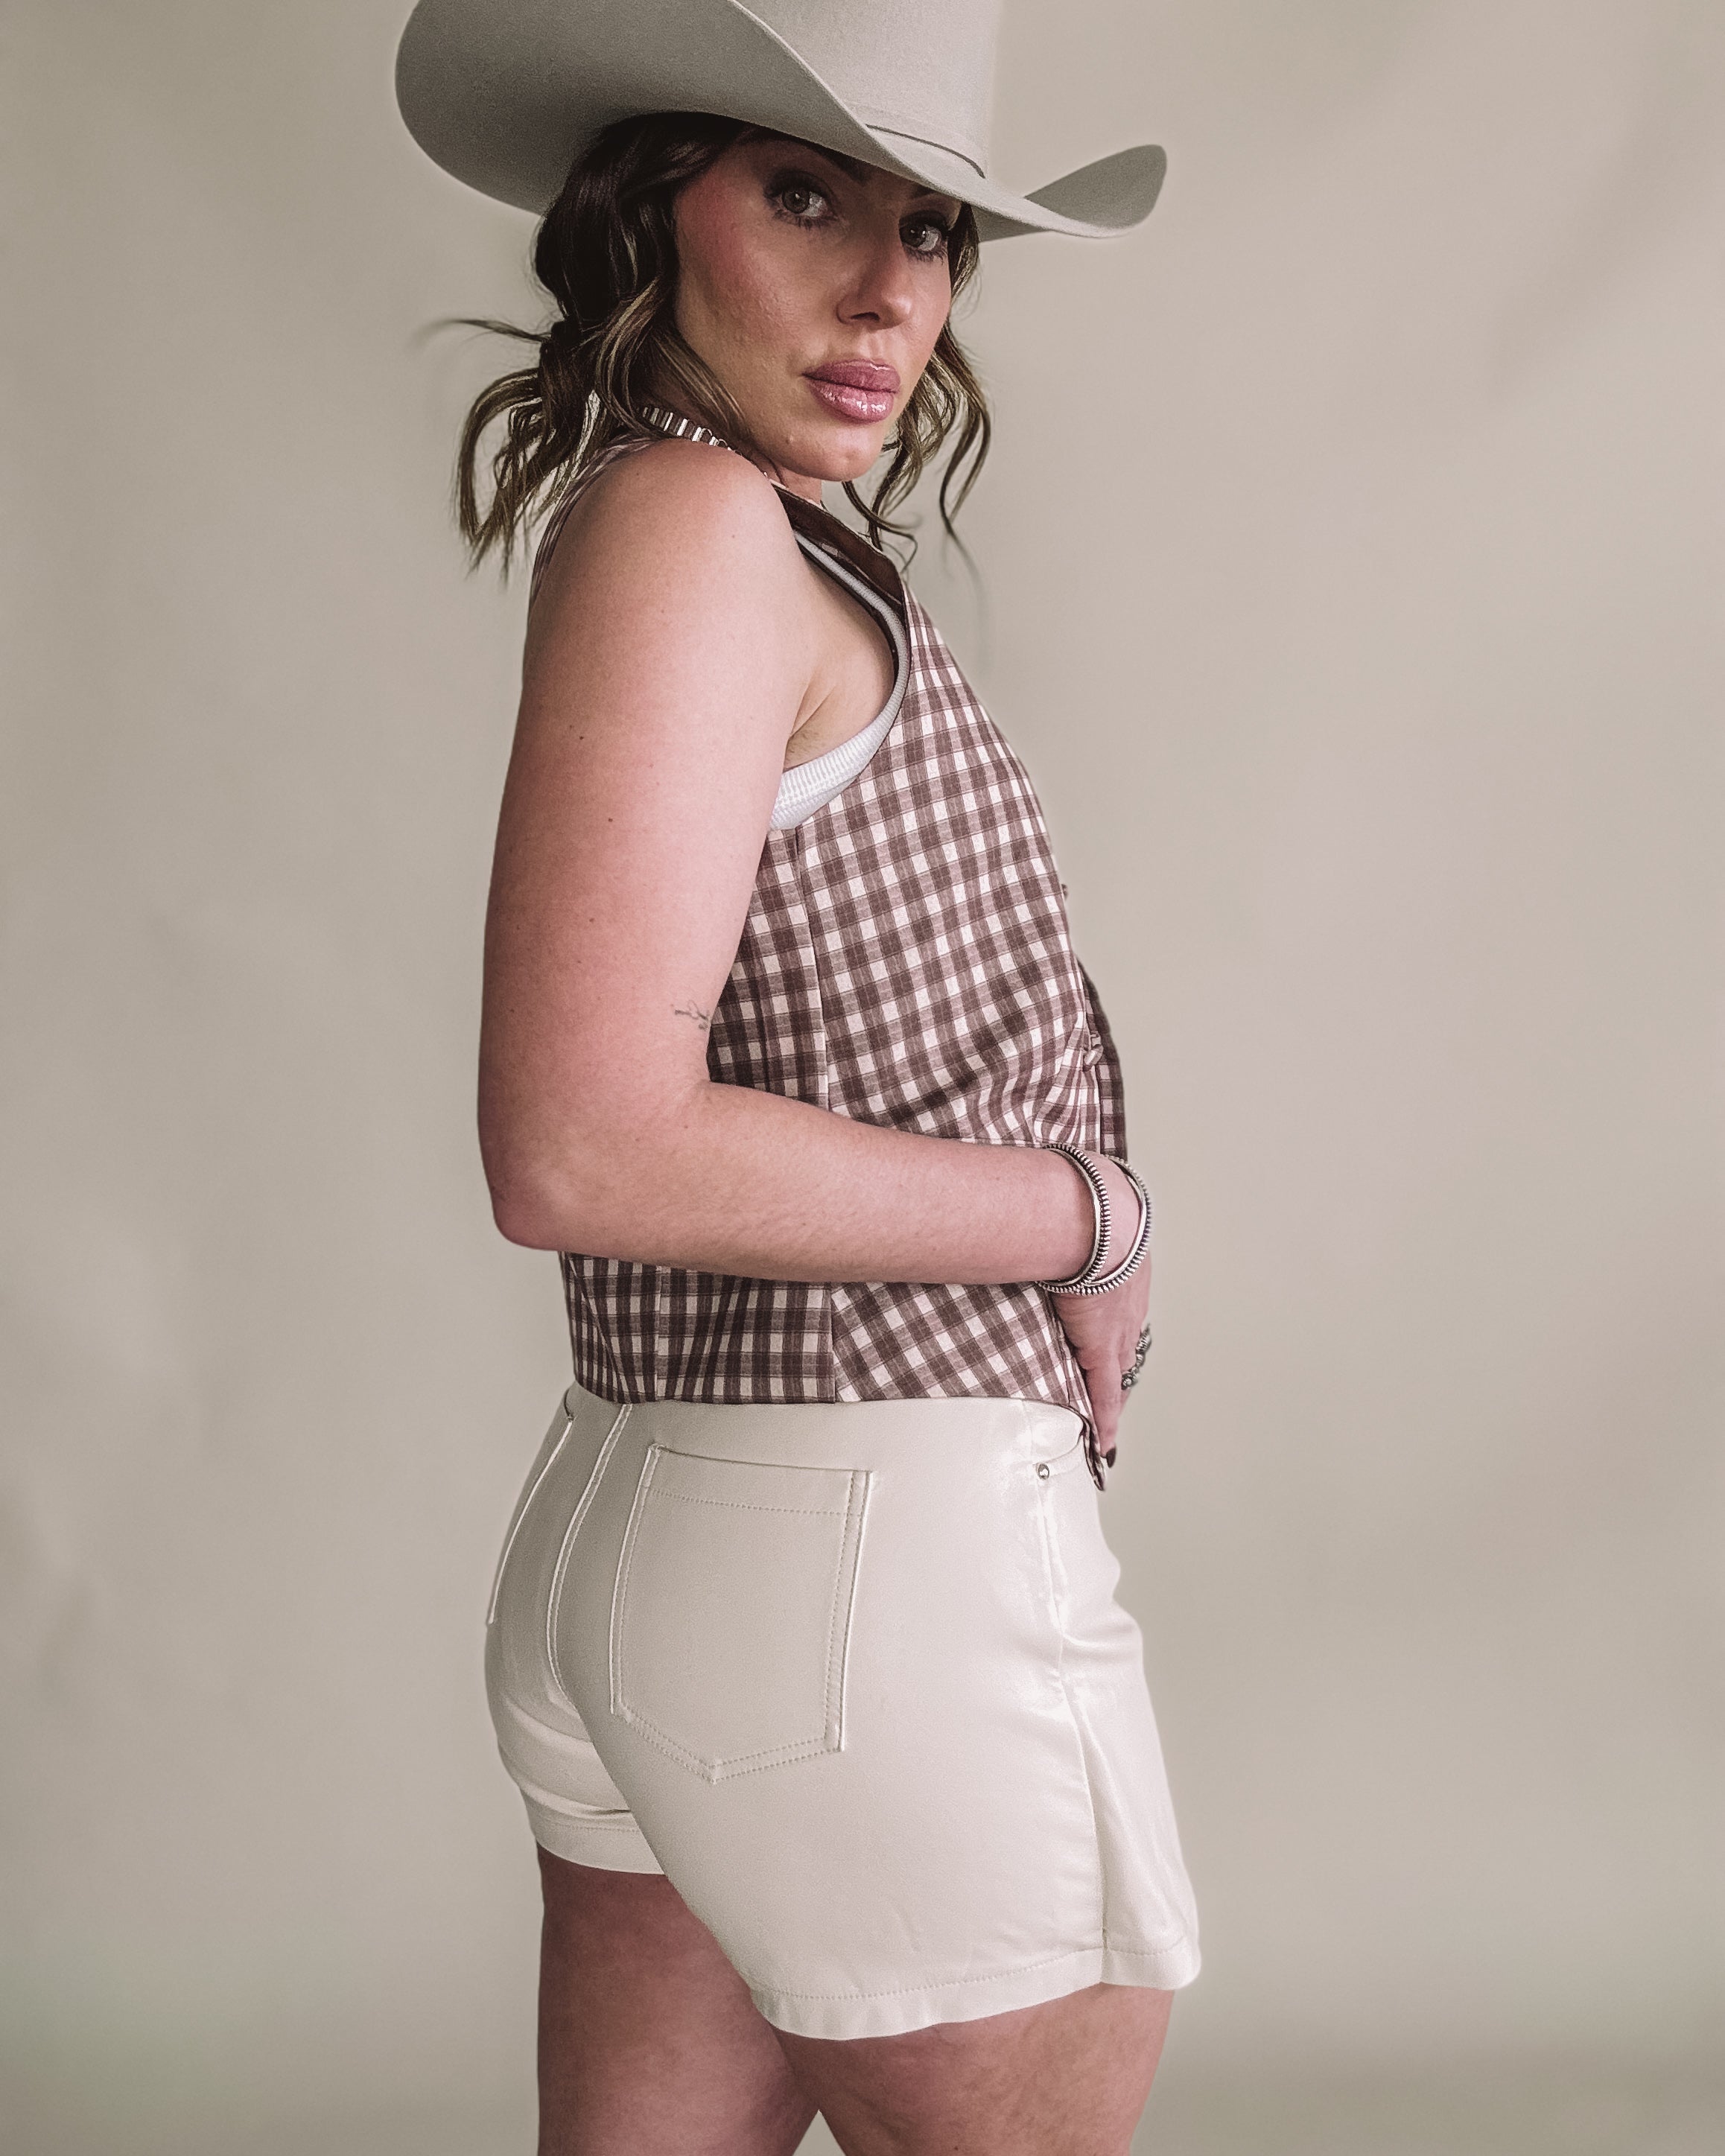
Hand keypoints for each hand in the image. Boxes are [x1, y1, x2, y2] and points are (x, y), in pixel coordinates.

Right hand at [1051, 1155, 1149, 1464]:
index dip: (1114, 1324)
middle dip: (1118, 1361)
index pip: (1120, 1303)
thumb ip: (1046, 1205)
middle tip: (1111, 1386)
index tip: (1110, 1339)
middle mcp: (1128, 1297)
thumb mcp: (1072, 1201)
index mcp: (1122, 1260)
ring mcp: (1119, 1324)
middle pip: (1127, 1339)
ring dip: (1110, 1391)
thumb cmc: (1080, 1196)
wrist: (1095, 1212)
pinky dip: (1104, 1417)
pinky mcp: (1104, 1347)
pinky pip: (1106, 1392)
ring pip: (1118, 1366)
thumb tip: (1011, 1187)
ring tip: (1103, 1416)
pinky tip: (1103, 1442)